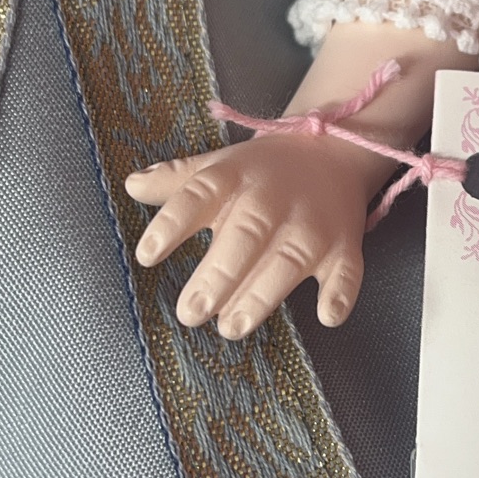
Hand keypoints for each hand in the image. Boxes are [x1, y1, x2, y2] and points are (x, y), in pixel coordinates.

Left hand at [125, 129, 383, 338]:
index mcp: (233, 178)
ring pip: (287, 260)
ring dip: (262, 293)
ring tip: (231, 325)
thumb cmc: (262, 170)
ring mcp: (311, 225)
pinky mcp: (343, 246)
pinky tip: (328, 315)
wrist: (333, 151)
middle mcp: (271, 200)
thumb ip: (176, 180)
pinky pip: (347, 270)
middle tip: (191, 312)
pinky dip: (342, 293)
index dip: (172, 225)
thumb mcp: (218, 166)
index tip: (146, 256)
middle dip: (218, 275)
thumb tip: (131, 185)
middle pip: (244, 236)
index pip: (199, 196)